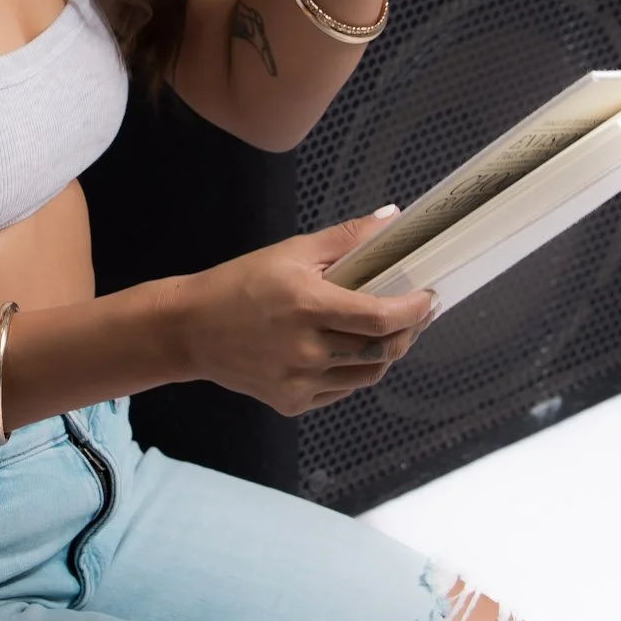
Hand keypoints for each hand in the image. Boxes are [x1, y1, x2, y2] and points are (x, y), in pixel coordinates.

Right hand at [169, 212, 436, 417]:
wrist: (190, 329)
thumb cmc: (240, 284)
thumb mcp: (290, 252)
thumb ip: (345, 238)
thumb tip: (393, 218)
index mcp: (307, 306)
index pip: (379, 316)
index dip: (413, 310)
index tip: (429, 297)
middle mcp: (306, 350)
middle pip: (381, 350)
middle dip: (409, 331)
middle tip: (417, 313)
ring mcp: (299, 382)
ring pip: (367, 375)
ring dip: (387, 353)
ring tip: (389, 332)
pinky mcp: (292, 402)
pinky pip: (341, 391)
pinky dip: (355, 371)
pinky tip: (350, 350)